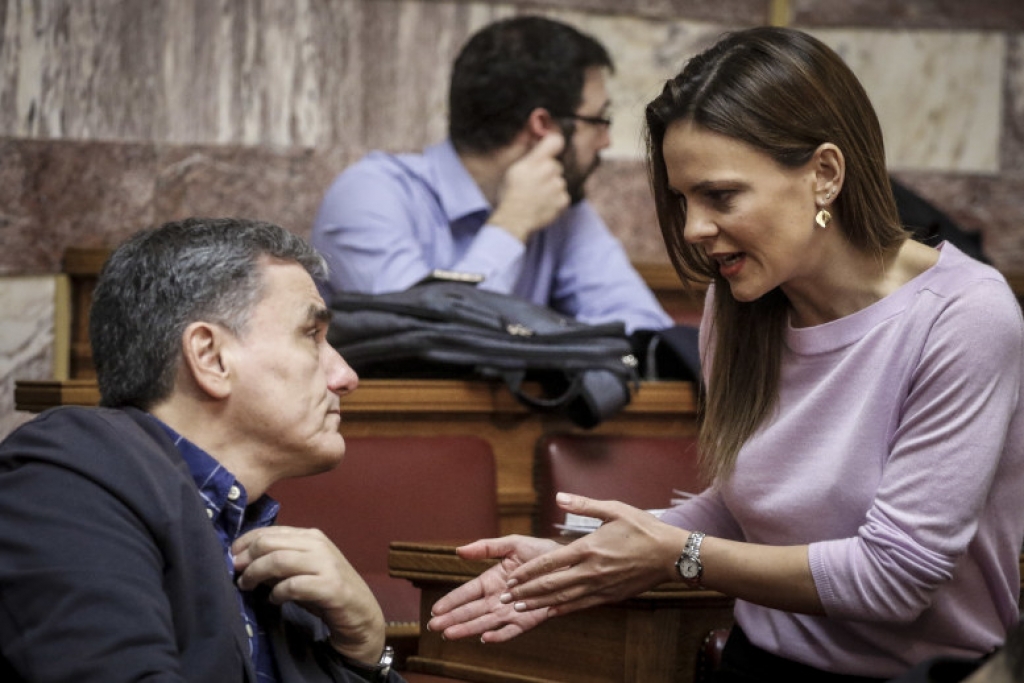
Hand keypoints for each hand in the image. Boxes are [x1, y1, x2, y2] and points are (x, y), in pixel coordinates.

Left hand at [232, 526, 385, 664]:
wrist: (360, 612)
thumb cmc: (325, 590)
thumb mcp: (299, 571)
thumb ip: (276, 563)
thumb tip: (242, 561)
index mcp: (310, 536)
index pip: (269, 531)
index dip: (245, 542)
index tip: (231, 557)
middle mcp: (318, 545)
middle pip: (270, 542)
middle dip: (247, 558)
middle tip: (236, 573)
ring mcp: (326, 564)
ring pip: (279, 560)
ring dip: (257, 574)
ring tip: (247, 586)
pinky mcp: (331, 587)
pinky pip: (294, 585)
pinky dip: (278, 593)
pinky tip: (274, 600)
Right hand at [427, 535, 560, 642]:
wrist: (569, 565)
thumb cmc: (541, 553)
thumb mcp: (512, 544)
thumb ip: (486, 547)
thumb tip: (459, 550)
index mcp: (491, 580)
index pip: (467, 592)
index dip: (451, 600)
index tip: (436, 609)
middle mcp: (497, 599)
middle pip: (471, 611)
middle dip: (452, 618)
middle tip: (434, 626)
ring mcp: (510, 612)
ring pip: (484, 623)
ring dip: (467, 629)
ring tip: (450, 634)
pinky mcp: (526, 621)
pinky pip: (509, 631)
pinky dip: (498, 636)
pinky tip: (484, 638)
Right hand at [489, 132, 569, 241]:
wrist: (515, 220)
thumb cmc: (510, 196)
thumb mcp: (513, 170)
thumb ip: (529, 157)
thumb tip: (537, 145)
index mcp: (535, 160)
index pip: (556, 141)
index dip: (554, 144)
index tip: (550, 149)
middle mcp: (550, 170)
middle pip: (557, 165)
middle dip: (549, 171)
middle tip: (536, 182)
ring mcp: (559, 186)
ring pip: (560, 181)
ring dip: (552, 187)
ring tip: (538, 196)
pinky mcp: (564, 200)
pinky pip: (563, 195)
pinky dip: (556, 200)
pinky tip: (544, 204)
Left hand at [495, 495, 684, 618]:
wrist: (670, 554)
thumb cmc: (642, 528)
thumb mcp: (613, 509)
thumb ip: (583, 505)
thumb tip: (558, 497)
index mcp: (588, 547)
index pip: (550, 562)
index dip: (528, 571)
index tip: (511, 577)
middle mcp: (591, 570)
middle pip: (551, 584)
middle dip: (526, 591)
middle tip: (506, 598)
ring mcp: (600, 585)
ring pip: (563, 597)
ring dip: (539, 603)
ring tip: (519, 608)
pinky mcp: (610, 595)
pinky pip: (581, 604)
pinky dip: (563, 608)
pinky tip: (550, 612)